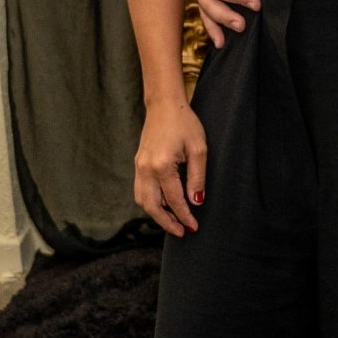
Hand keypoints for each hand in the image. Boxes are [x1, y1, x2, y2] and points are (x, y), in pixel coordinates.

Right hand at [134, 98, 206, 236]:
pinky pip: (141, 190)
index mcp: (161, 166)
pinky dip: (151, 202)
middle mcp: (146, 169)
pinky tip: (165, 204)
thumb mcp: (199, 149)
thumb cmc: (184, 123)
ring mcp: (139, 167)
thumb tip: (196, 202)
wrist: (164, 105)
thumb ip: (197, 178)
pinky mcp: (138, 164)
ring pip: (143, 200)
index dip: (185, 216)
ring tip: (174, 221)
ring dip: (157, 214)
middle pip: (152, 206)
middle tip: (181, 232)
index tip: (193, 227)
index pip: (174, 200)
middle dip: (166, 222)